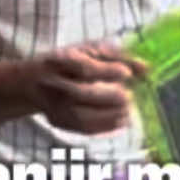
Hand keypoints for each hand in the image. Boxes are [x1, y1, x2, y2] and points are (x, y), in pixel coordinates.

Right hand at [26, 42, 146, 135]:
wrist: (33, 80)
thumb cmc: (70, 60)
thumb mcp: (91, 49)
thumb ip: (119, 56)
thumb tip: (147, 69)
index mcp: (62, 59)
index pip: (84, 67)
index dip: (107, 71)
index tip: (127, 74)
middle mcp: (53, 83)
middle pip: (81, 94)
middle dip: (109, 97)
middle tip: (129, 97)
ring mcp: (53, 105)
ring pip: (81, 116)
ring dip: (109, 116)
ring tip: (128, 111)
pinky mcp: (57, 121)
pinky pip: (82, 129)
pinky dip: (104, 127)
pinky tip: (120, 121)